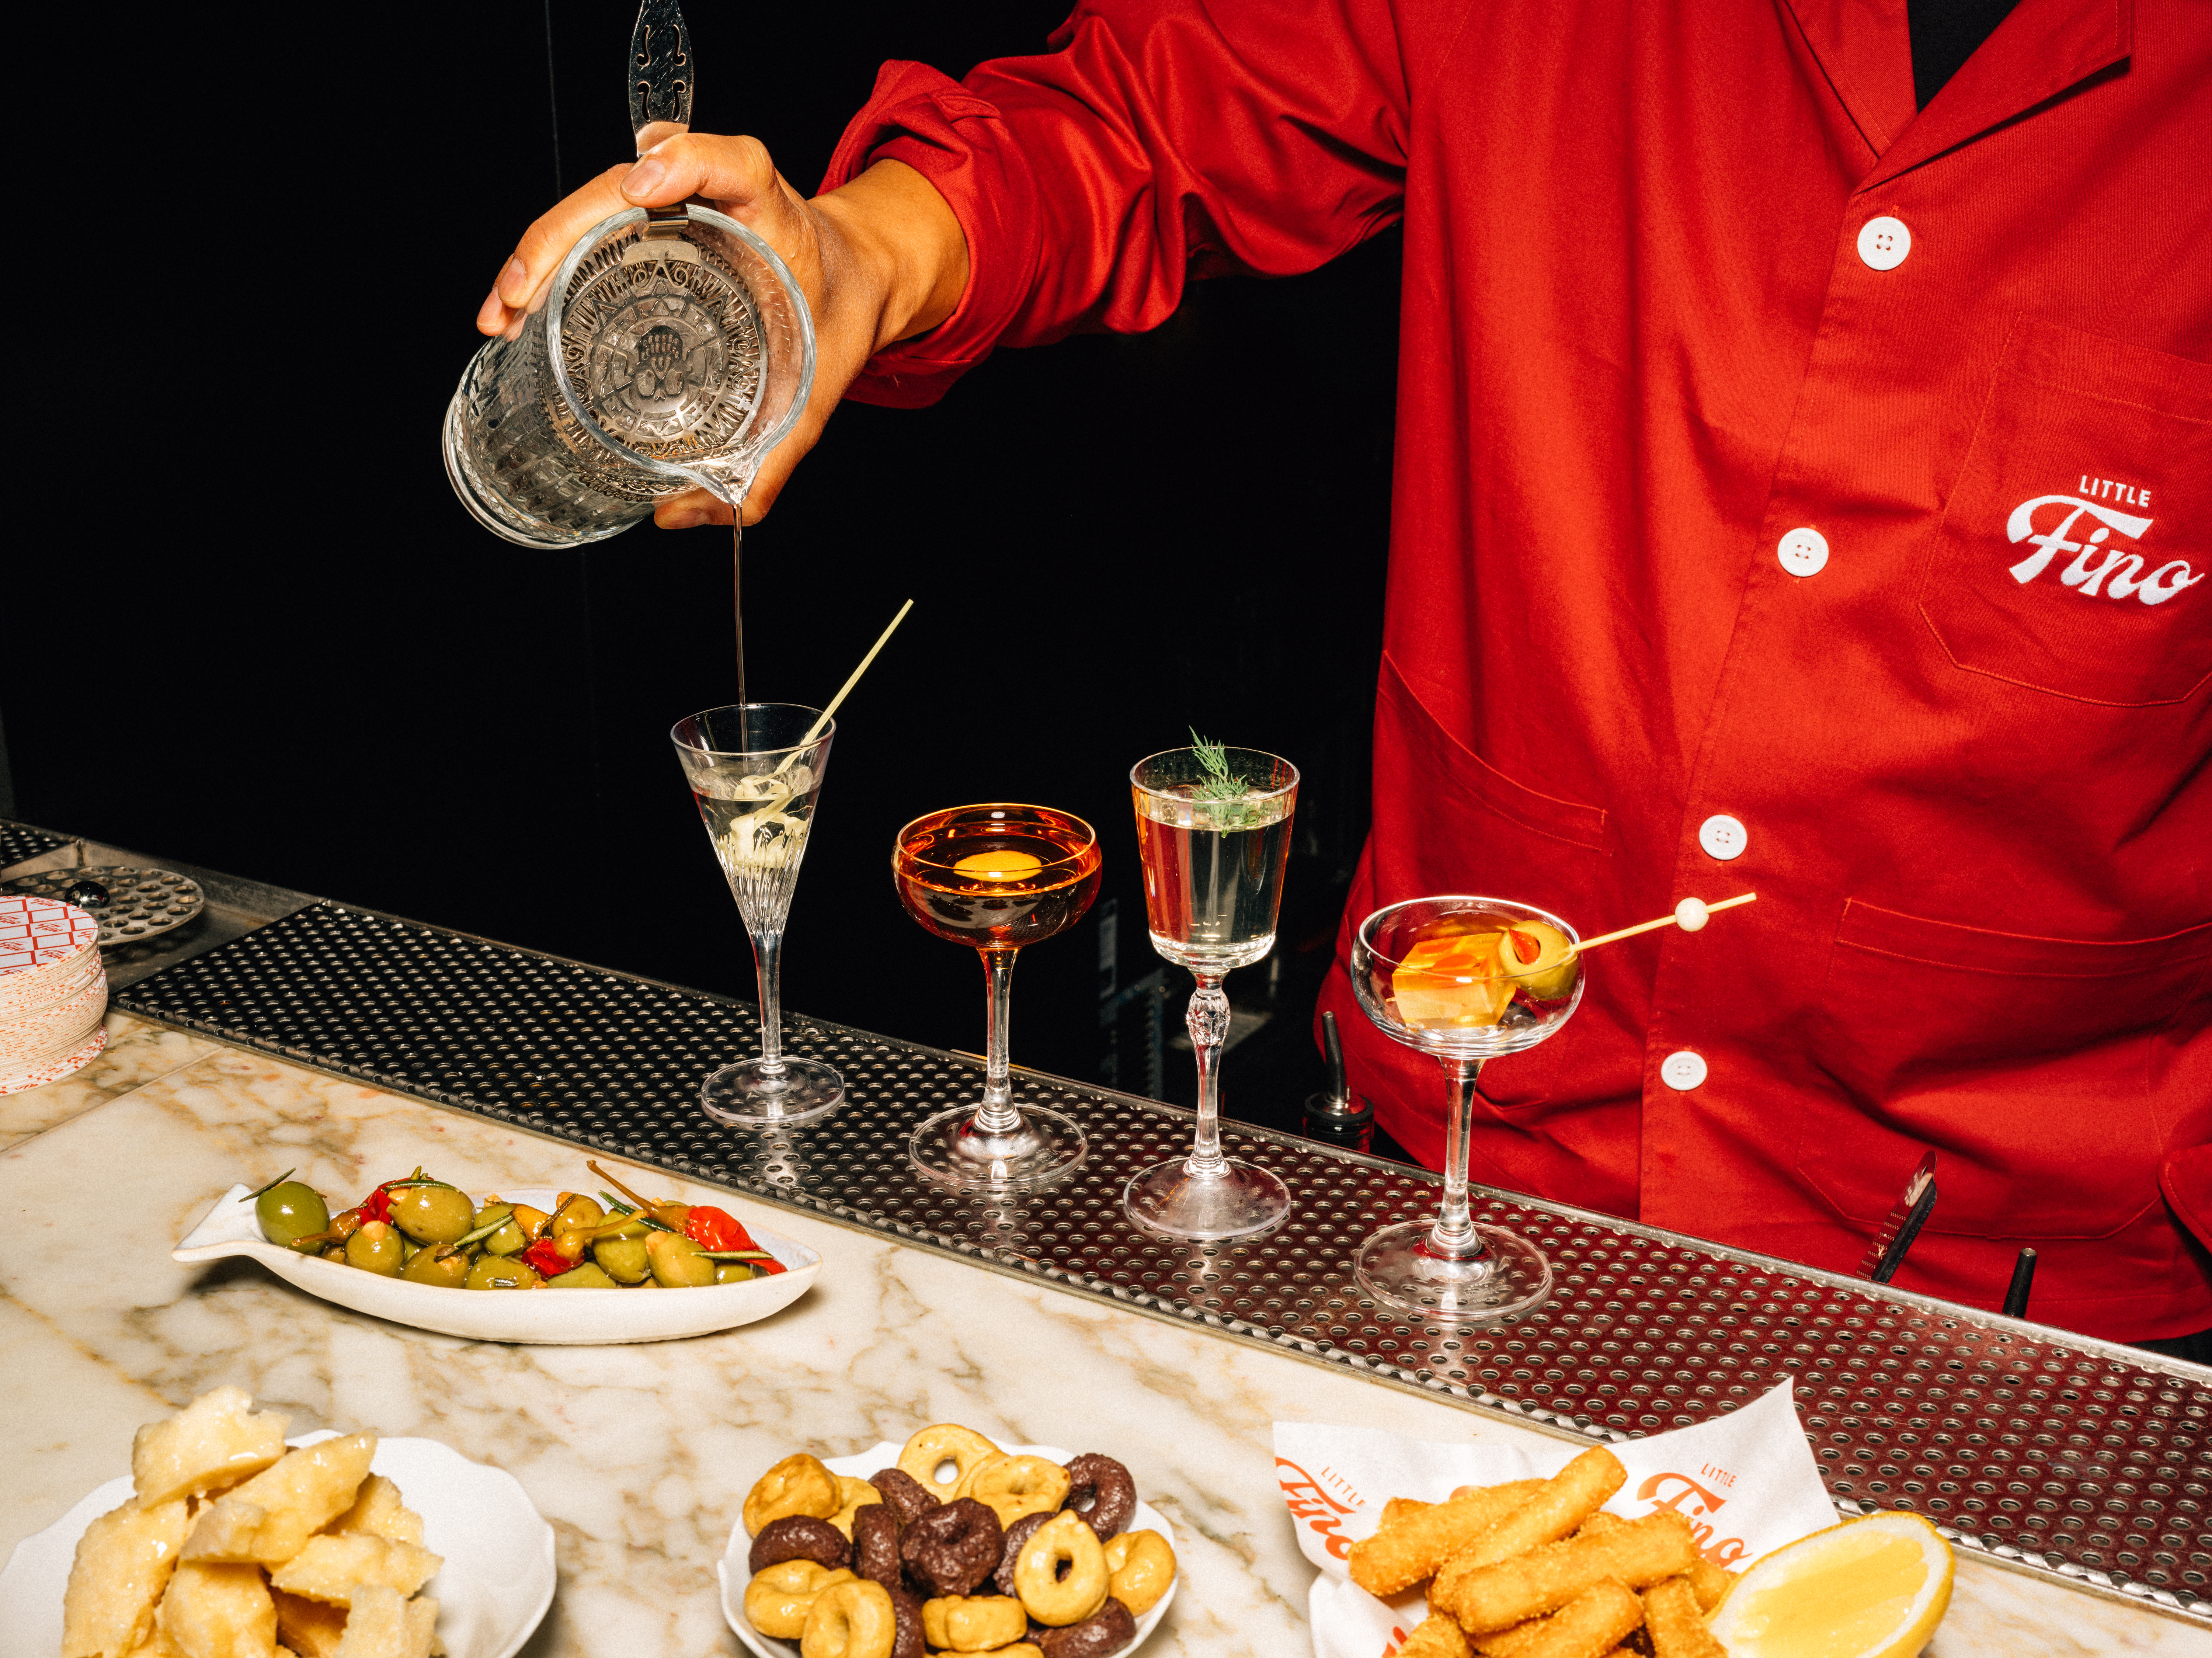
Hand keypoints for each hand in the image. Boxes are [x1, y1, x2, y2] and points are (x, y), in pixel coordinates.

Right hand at [477, 137, 967, 526]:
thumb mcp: (814, 401)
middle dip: (560, 237)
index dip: (687, 164)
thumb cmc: (832, 326)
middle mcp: (718, 197)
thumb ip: (768, 464)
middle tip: (520, 302)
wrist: (848, 286)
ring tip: (505, 314)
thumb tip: (682, 515)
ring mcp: (677, 206)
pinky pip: (594, 230)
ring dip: (539, 253)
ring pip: (595, 207)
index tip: (642, 189)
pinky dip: (550, 262)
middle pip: (626, 186)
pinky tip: (521, 309)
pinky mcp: (653, 224)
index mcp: (771, 216)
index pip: (736, 164)